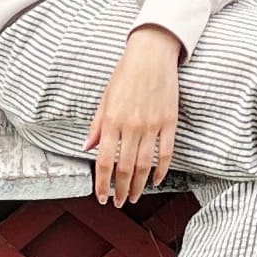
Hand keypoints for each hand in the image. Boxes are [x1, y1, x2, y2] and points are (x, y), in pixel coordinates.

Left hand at [85, 28, 182, 204]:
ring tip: (133, 197)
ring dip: (138, 186)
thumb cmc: (125, 74)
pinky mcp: (169, 122)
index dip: (102, 184)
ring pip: (145, 165)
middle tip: (118, 202)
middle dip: (120, 190)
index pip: (105, 162)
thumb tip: (87, 147)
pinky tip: (155, 180)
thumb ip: (97, 125)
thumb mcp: (105, 97)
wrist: (152, 53)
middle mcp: (131, 126)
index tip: (101, 197)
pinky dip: (161, 171)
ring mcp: (152, 125)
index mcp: (112, 120)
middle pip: (125, 168)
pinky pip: (166, 153)